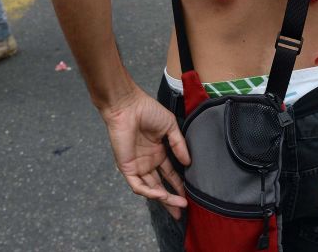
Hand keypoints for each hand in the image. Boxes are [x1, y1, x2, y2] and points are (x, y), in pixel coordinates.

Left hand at [102, 86, 190, 218]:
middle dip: (171, 200)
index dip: (179, 185)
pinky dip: (150, 192)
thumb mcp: (170, 126)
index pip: (170, 174)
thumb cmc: (147, 111)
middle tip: (182, 211)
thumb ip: (179, 144)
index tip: (190, 196)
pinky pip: (138, 185)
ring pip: (151, 189)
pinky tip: (162, 195)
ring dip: (164, 199)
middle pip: (161, 186)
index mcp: (158, 153)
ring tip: (178, 206)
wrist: (128, 106)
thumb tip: (189, 162)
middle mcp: (148, 162)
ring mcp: (138, 166)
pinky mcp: (127, 168)